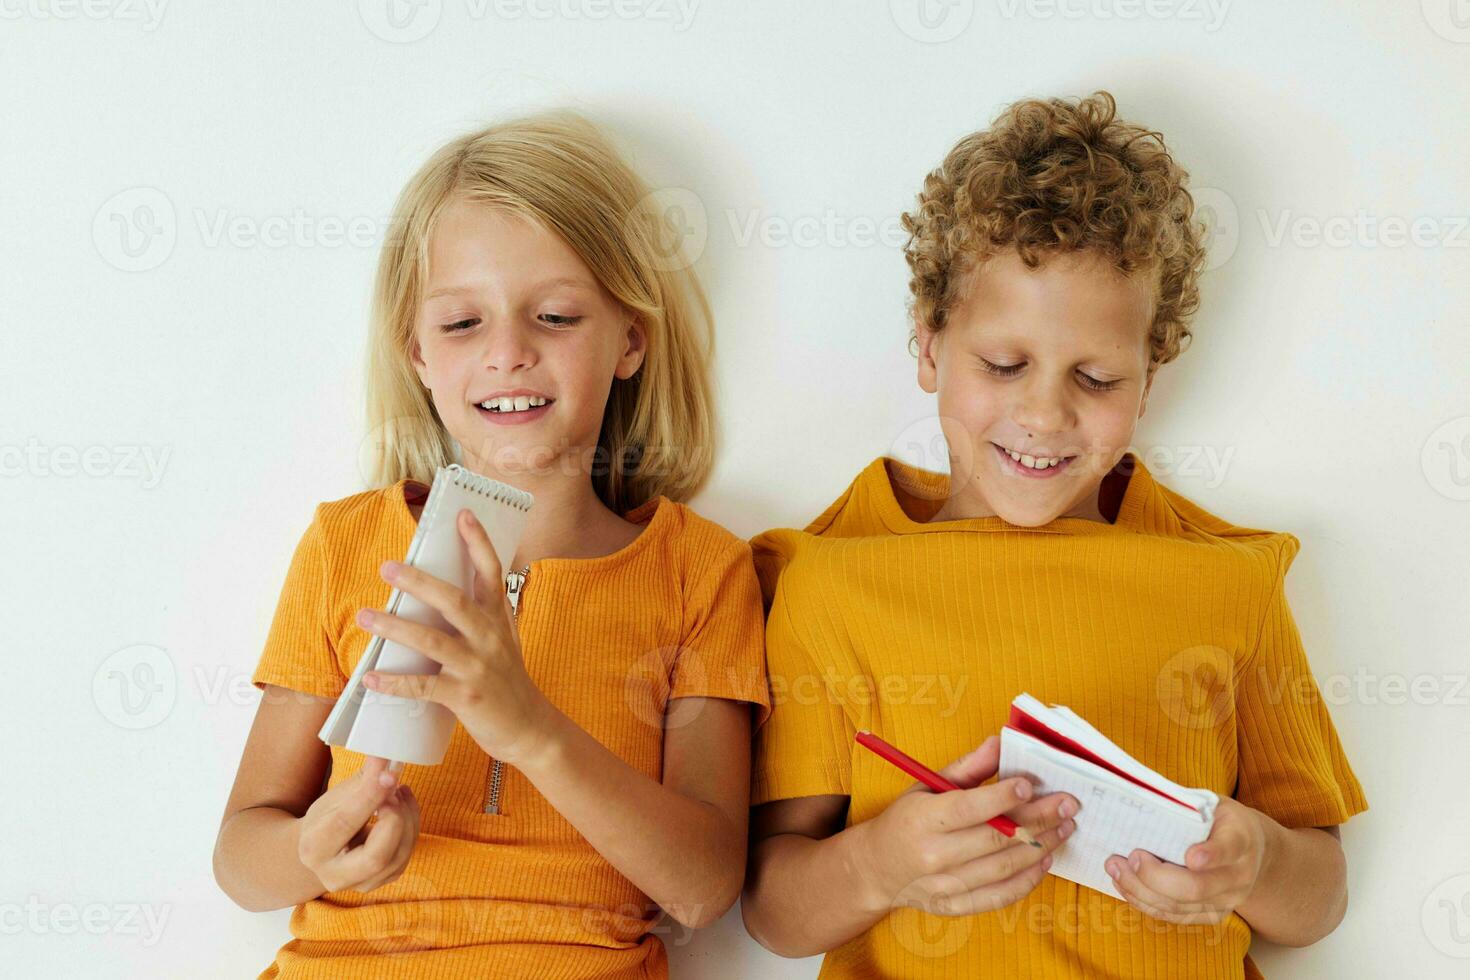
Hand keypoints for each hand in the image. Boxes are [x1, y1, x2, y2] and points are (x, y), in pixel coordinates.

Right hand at [297, 756, 420, 893]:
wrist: (322, 851)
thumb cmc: (327, 819)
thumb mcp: (335, 797)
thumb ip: (362, 780)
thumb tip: (385, 758)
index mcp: (314, 848)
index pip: (345, 823)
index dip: (371, 796)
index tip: (389, 773)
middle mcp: (335, 875)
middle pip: (377, 856)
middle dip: (395, 818)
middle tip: (395, 788)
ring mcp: (360, 884)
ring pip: (398, 856)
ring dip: (408, 818)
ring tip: (399, 792)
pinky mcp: (382, 881)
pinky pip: (406, 856)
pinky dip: (411, 827)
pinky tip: (402, 806)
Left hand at [355, 508, 559, 767]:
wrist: (531, 728)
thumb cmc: (508, 681)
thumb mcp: (503, 640)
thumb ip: (480, 615)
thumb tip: (440, 589)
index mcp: (499, 620)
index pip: (491, 572)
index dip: (479, 542)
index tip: (463, 515)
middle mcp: (491, 638)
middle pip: (455, 601)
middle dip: (420, 582)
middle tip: (388, 566)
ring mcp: (479, 668)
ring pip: (433, 641)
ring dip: (395, 628)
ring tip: (365, 617)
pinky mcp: (467, 698)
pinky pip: (424, 687)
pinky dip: (395, 683)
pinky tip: (370, 677)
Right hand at [851, 735, 1077, 917]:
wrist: (877, 868)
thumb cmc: (907, 820)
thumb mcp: (926, 786)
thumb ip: (967, 767)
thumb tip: (999, 743)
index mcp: (922, 819)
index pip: (968, 808)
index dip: (1002, 797)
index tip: (1030, 785)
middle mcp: (932, 855)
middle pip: (996, 839)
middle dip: (1039, 820)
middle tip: (1068, 804)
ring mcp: (945, 885)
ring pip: (1004, 868)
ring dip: (1042, 847)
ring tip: (1064, 828)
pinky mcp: (955, 906)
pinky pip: (1000, 896)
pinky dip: (1028, 879)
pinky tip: (1045, 859)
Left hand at [1106, 796, 1268, 923]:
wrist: (1252, 851)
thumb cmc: (1221, 820)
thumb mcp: (1213, 803)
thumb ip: (1186, 806)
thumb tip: (1138, 799)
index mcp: (1241, 839)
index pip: (1229, 848)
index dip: (1211, 855)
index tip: (1190, 857)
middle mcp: (1238, 876)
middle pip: (1196, 887)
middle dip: (1156, 876)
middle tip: (1131, 856)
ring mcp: (1226, 901)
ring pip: (1180, 906)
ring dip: (1141, 889)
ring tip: (1115, 868)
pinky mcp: (1212, 915)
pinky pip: (1175, 916)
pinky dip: (1144, 902)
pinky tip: (1125, 885)